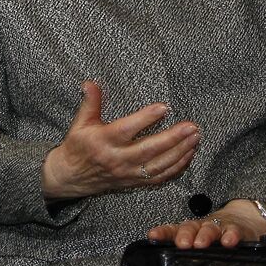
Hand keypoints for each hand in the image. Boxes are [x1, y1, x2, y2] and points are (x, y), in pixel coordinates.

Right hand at [41, 81, 200, 199]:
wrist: (71, 177)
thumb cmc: (78, 147)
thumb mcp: (80, 123)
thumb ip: (90, 103)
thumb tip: (90, 83)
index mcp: (104, 141)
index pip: (127, 129)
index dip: (145, 119)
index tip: (163, 107)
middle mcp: (118, 159)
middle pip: (149, 149)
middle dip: (173, 138)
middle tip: (191, 126)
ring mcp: (128, 173)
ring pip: (159, 165)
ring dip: (180, 152)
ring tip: (195, 137)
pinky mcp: (134, 182)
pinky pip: (160, 177)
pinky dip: (177, 167)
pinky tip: (188, 155)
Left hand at [147, 199, 265, 248]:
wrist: (243, 218)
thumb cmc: (215, 235)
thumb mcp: (199, 243)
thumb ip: (185, 255)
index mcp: (189, 230)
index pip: (172, 230)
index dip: (162, 233)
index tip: (153, 236)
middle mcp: (201, 227)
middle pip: (190, 227)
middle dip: (184, 235)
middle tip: (181, 244)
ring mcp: (219, 227)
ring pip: (210, 228)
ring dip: (204, 235)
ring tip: (200, 244)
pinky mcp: (237, 229)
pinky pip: (233, 231)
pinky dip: (231, 235)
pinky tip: (228, 242)